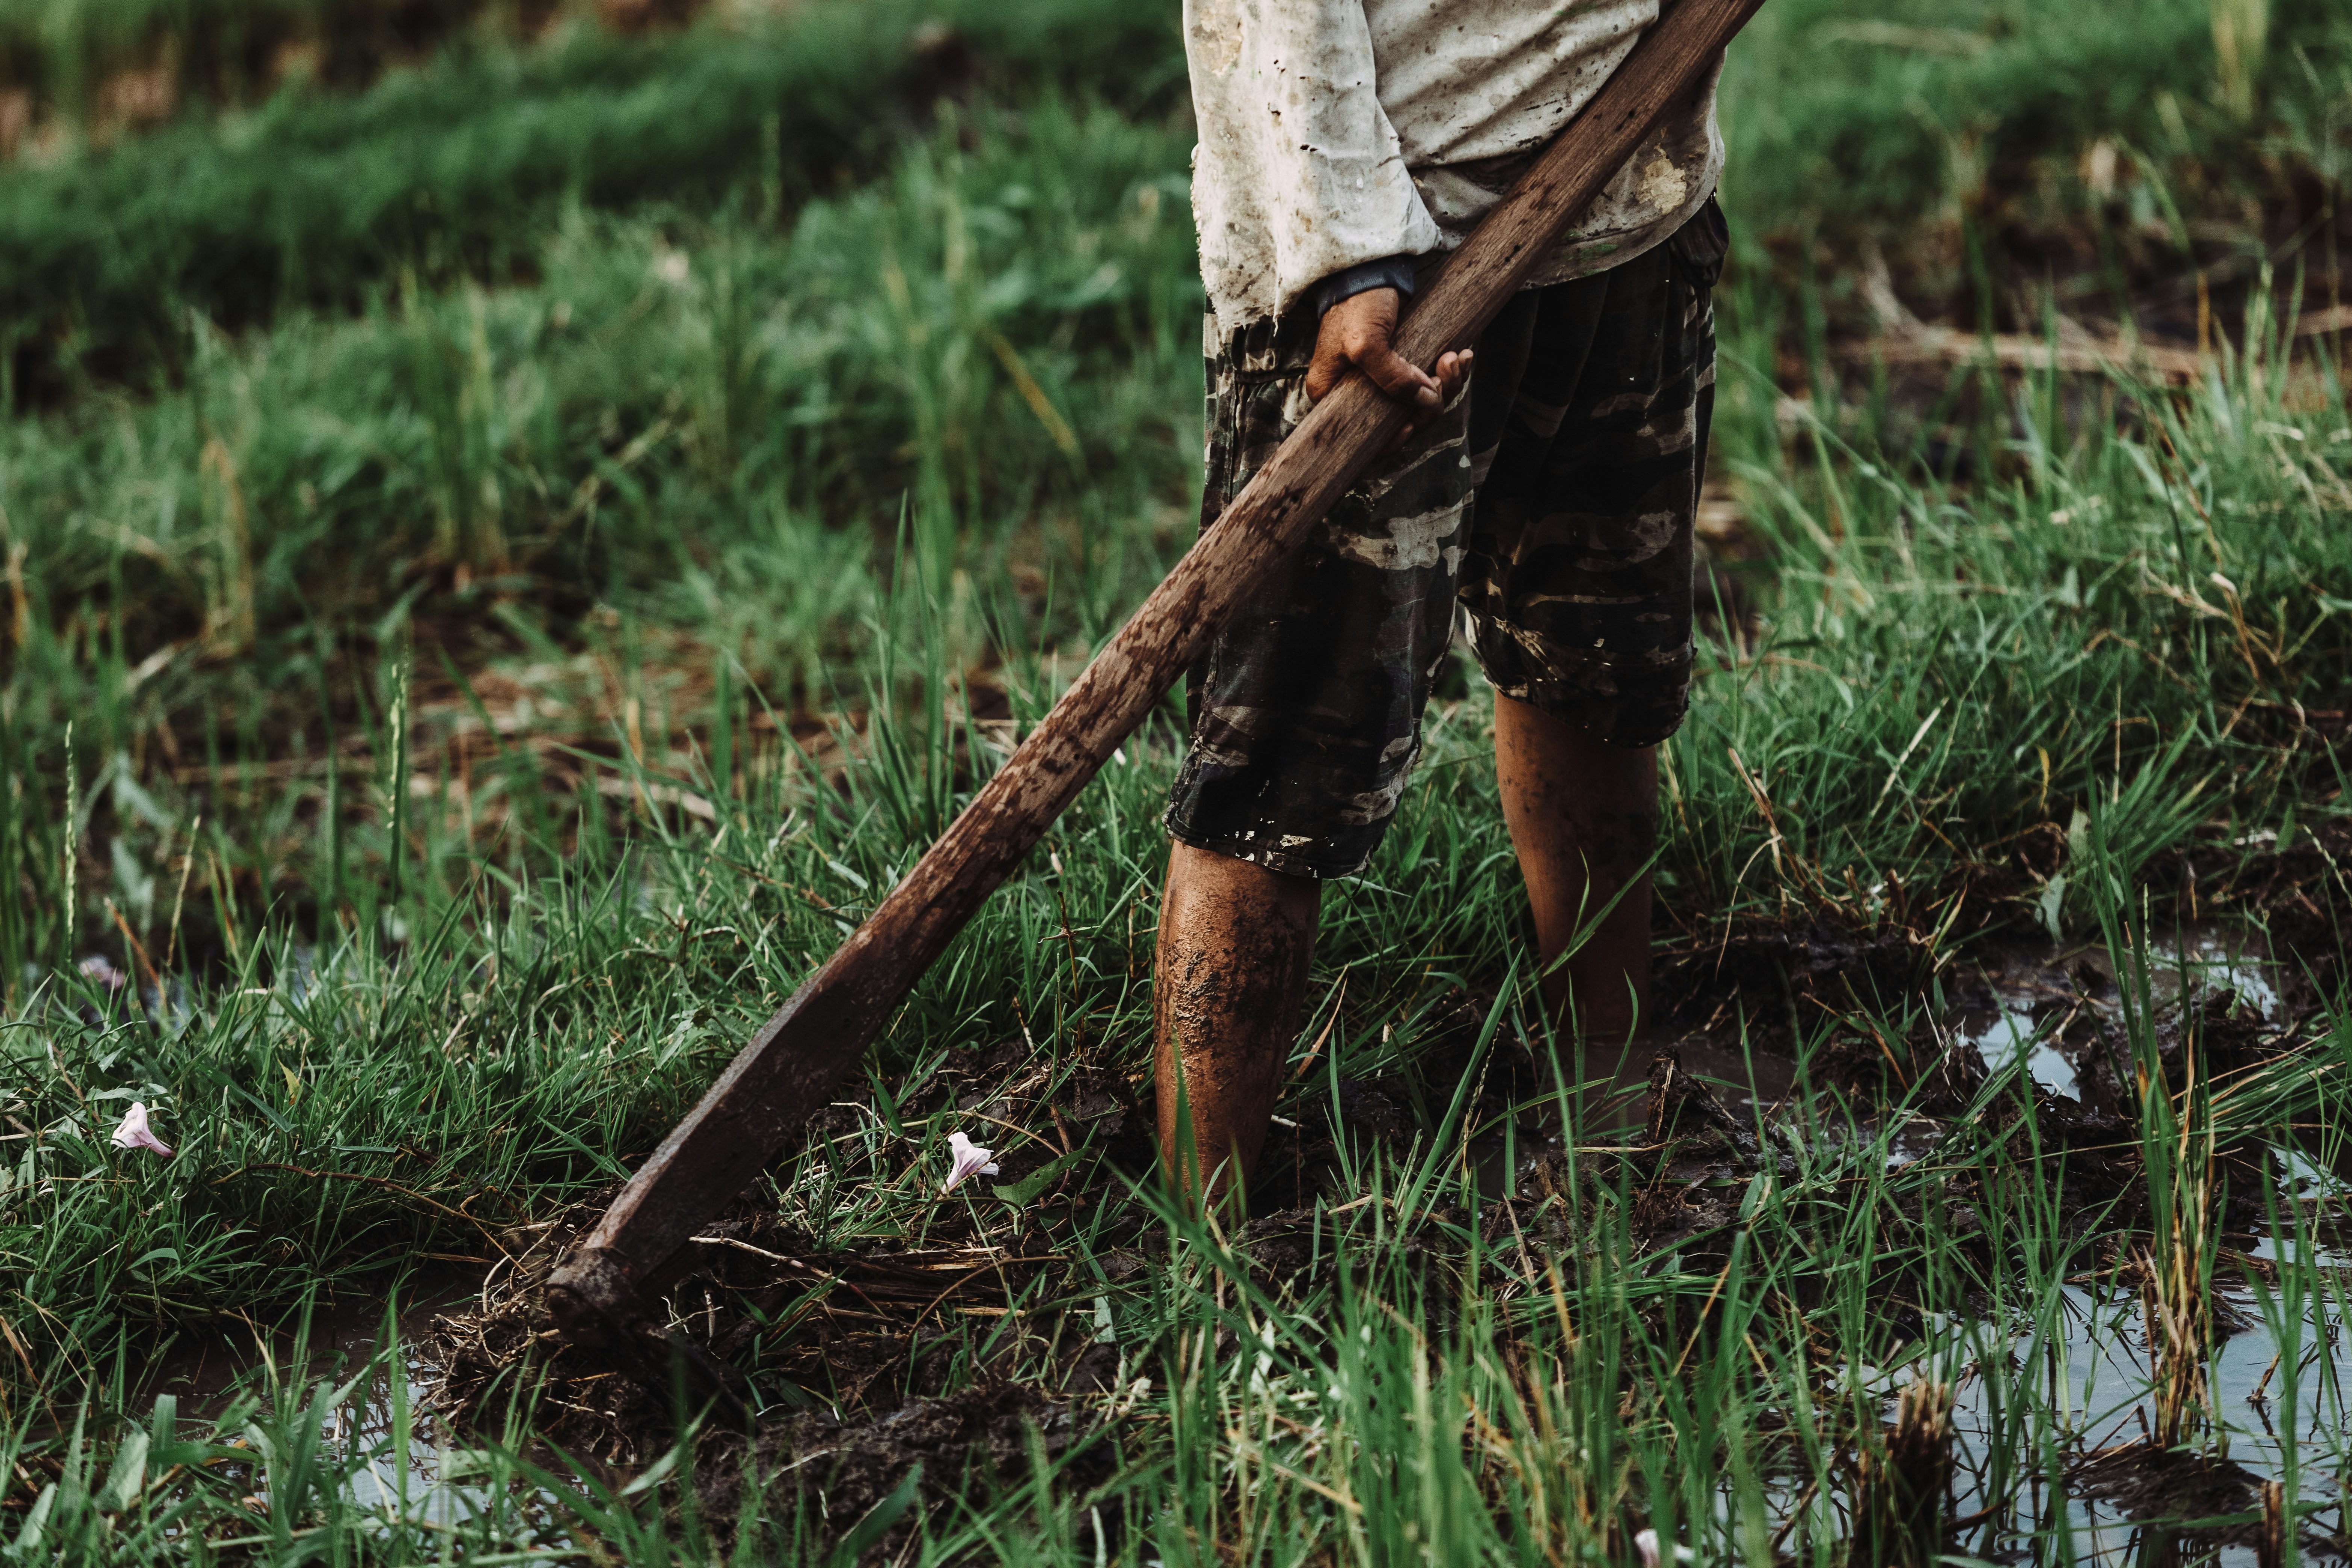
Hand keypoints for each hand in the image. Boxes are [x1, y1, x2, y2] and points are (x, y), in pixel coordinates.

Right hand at [1304, 287, 1471, 444]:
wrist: (1371, 268)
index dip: (1397, 437)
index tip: (1416, 419)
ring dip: (1447, 384)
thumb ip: (1392, 379)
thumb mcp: (1366, 343)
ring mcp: (1381, 379)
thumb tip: (1425, 401)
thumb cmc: (1357, 304)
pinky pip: (1430, 381)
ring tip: (1457, 357)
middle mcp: (1354, 393)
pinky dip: (1449, 372)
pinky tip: (1463, 354)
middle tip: (1446, 372)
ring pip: (1421, 401)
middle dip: (1432, 402)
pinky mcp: (1402, 364)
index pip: (1367, 437)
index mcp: (1333, 396)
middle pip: (1402, 419)